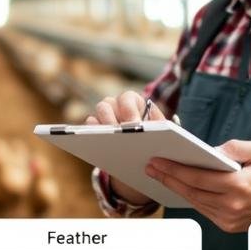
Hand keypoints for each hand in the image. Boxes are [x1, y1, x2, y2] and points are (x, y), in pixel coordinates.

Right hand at [87, 91, 164, 205]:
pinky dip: (91, 133)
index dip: (130, 111)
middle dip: (113, 119)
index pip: (128, 98)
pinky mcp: (93, 127)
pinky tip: (99, 146)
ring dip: (102, 125)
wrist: (139, 151)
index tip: (135, 126)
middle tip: (120, 135)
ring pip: (97, 112)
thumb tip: (162, 129)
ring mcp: (102, 114)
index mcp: (133, 101)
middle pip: (108, 103)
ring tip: (109, 140)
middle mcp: (115, 104)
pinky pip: (88, 125)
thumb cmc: (152, 138)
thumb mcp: (159, 132)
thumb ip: (160, 127)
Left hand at [144, 139, 250, 231]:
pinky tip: (177, 185)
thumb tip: (211, 150)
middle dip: (168, 177)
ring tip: (159, 174)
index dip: (175, 169)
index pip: (198, 178)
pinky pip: (201, 208)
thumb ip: (236, 147)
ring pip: (193, 201)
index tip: (157, 160)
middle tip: (150, 166)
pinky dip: (188, 196)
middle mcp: (231, 205)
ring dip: (174, 188)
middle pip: (191, 190)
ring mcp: (228, 218)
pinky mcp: (226, 225)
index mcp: (239, 186)